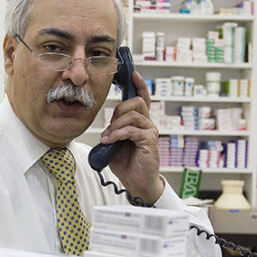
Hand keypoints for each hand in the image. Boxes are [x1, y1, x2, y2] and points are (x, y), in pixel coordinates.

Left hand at [98, 70, 163, 203]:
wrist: (136, 182)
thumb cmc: (127, 163)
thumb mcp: (115, 143)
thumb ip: (113, 130)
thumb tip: (106, 126)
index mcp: (140, 122)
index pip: (143, 98)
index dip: (139, 85)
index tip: (133, 74)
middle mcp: (147, 124)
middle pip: (136, 102)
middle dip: (118, 111)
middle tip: (109, 127)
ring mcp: (150, 131)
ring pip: (133, 115)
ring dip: (115, 125)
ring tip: (107, 137)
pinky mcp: (149, 141)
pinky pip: (132, 130)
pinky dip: (117, 134)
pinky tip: (109, 141)